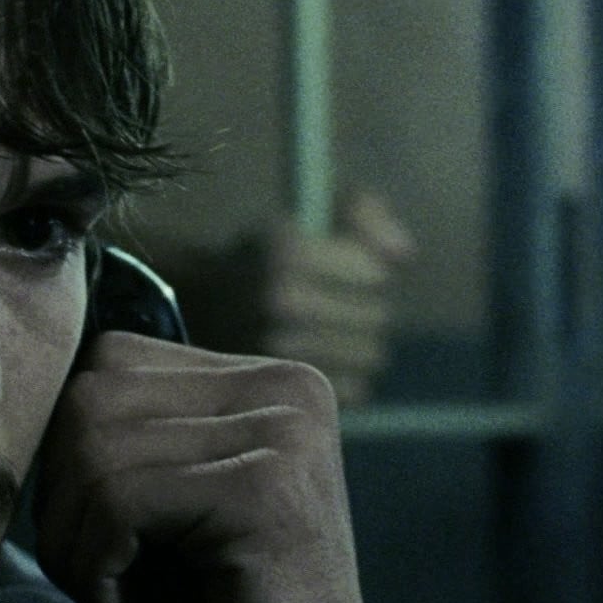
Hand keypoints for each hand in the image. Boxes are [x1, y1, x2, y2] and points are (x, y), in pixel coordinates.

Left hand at [36, 332, 455, 602]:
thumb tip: (23, 385)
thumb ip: (122, 438)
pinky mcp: (266, 490)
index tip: (108, 547)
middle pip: (91, 397)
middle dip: (65, 501)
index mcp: (266, 382)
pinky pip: (116, 498)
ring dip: (77, 544)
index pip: (106, 365)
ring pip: (93, 447)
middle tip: (104, 583)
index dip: (71, 462)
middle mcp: (287, 387)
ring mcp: (284, 433)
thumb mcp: (160, 514)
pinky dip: (96, 570)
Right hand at [260, 189, 415, 406]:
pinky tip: (319, 360)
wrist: (198, 301)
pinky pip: (356, 390)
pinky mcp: (281, 389)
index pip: (375, 276)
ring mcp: (278, 350)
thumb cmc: (269, 254)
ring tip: (326, 333)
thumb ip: (364, 214)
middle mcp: (280, 300)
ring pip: (371, 356)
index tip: (341, 270)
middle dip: (363, 309)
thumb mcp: (308, 213)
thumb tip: (404, 255)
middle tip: (332, 304)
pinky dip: (346, 377)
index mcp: (288, 251)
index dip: (365, 271)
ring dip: (358, 345)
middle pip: (376, 317)